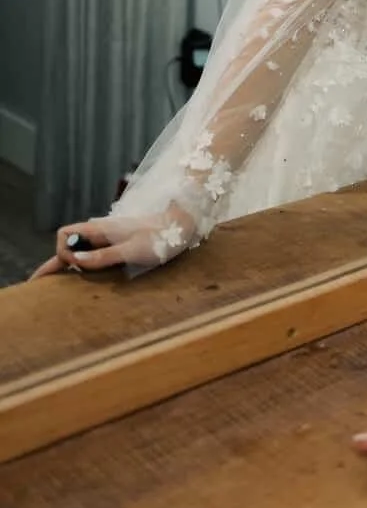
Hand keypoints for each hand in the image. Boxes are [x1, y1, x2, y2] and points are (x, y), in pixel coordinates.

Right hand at [30, 212, 190, 276]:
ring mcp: (112, 237)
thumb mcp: (132, 250)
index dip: (61, 251)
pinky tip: (86, 276)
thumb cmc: (161, 236)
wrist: (185, 223)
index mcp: (101, 229)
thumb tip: (74, 262)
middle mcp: (103, 232)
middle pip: (70, 243)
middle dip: (56, 261)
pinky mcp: (122, 243)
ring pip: (82, 249)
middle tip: (40, 283)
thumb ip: (103, 256)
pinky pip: (96, 253)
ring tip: (60, 284)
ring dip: (70, 264)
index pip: (64, 235)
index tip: (72, 267)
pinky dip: (86, 264)